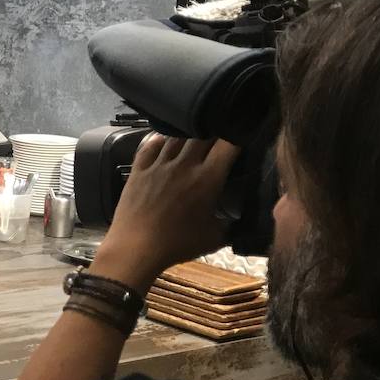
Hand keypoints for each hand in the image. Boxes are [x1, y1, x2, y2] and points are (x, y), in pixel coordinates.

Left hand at [93, 135, 241, 289]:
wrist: (136, 248)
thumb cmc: (177, 244)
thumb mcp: (215, 237)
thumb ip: (232, 223)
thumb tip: (243, 217)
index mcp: (207, 178)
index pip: (228, 144)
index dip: (238, 135)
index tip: (243, 135)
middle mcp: (183, 165)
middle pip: (203, 134)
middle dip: (215, 131)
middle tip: (220, 136)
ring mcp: (158, 165)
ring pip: (176, 136)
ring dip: (189, 134)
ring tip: (195, 136)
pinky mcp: (138, 170)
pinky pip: (150, 145)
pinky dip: (160, 139)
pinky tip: (165, 140)